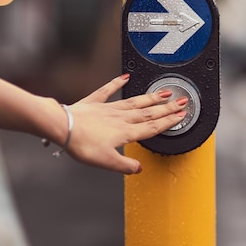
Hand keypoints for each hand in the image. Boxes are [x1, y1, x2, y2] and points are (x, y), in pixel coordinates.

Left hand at [59, 74, 186, 173]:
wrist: (63, 127)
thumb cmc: (82, 144)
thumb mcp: (106, 162)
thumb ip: (125, 165)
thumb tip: (138, 168)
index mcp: (126, 132)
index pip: (153, 127)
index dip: (169, 121)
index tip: (181, 115)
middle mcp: (121, 118)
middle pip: (149, 112)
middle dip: (167, 107)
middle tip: (182, 101)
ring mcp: (109, 109)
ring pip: (135, 102)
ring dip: (151, 97)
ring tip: (165, 92)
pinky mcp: (94, 103)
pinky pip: (108, 90)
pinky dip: (117, 83)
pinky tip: (125, 77)